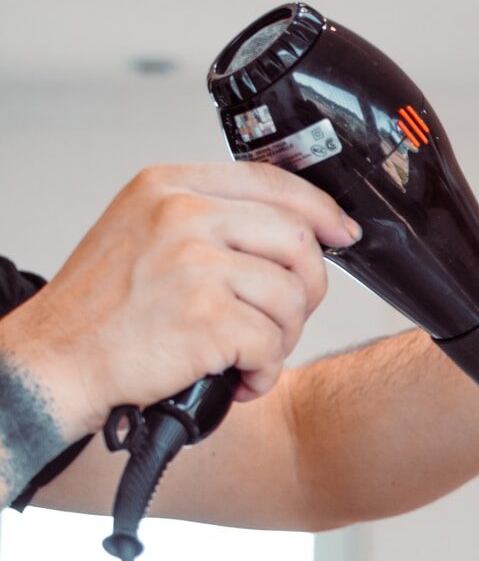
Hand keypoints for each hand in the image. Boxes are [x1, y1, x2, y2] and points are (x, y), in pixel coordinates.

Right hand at [0, 162, 359, 438]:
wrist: (53, 363)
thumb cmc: (101, 312)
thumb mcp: (144, 233)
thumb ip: (210, 221)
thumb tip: (297, 230)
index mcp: (169, 187)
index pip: (272, 182)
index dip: (321, 210)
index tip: (342, 234)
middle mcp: (181, 215)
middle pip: (298, 241)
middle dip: (306, 290)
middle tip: (282, 320)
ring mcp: (193, 263)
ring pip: (293, 296)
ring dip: (283, 338)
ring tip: (248, 353)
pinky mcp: (205, 316)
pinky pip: (272, 344)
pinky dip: (263, 372)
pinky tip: (235, 378)